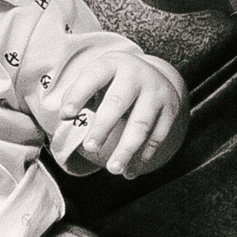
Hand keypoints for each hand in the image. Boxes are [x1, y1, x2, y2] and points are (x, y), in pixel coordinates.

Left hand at [46, 53, 186, 178]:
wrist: (152, 76)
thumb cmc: (112, 82)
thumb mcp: (96, 78)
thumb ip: (77, 93)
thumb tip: (66, 114)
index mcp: (112, 64)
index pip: (93, 77)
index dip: (78, 95)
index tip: (65, 115)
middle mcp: (137, 75)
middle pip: (118, 102)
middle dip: (103, 126)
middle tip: (88, 147)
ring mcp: (156, 93)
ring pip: (141, 125)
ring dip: (126, 150)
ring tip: (113, 169)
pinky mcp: (170, 111)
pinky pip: (158, 137)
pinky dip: (144, 156)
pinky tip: (130, 171)